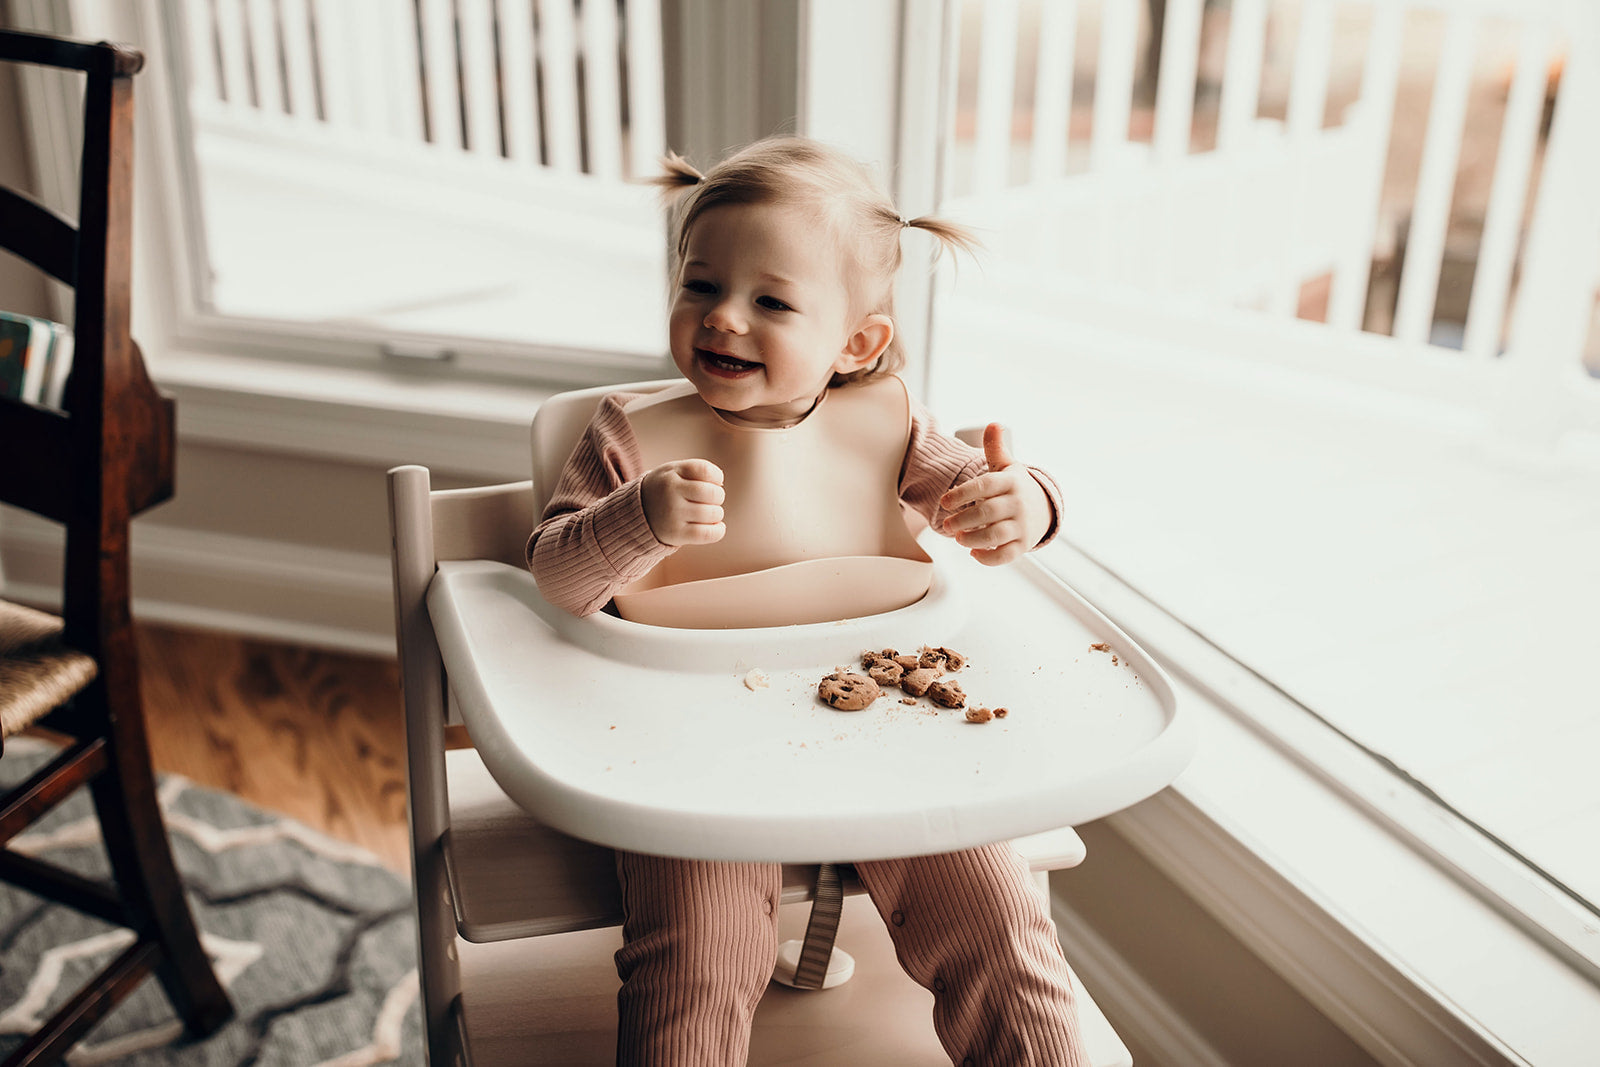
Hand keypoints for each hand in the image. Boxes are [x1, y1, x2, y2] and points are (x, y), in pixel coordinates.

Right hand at [641, 459, 725, 545]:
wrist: (638, 513)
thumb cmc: (665, 490)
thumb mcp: (673, 471)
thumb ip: (697, 471)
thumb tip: (719, 486)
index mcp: (672, 474)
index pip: (706, 471)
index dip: (717, 477)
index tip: (714, 483)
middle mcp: (671, 493)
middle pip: (714, 494)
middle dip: (718, 497)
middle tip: (710, 500)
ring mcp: (673, 514)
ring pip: (714, 514)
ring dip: (717, 514)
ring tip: (707, 513)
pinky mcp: (676, 534)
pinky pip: (708, 534)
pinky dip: (718, 530)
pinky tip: (716, 526)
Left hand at [938, 423, 1049, 565]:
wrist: (1044, 509)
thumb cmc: (1015, 487)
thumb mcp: (1008, 467)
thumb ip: (996, 449)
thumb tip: (993, 424)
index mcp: (1011, 482)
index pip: (984, 486)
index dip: (962, 494)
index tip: (944, 502)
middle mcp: (1018, 504)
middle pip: (987, 512)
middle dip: (963, 520)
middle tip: (946, 524)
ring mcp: (1022, 526)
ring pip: (995, 536)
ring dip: (972, 539)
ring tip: (957, 538)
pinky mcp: (1022, 546)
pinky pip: (1005, 556)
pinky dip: (988, 557)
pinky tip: (973, 552)